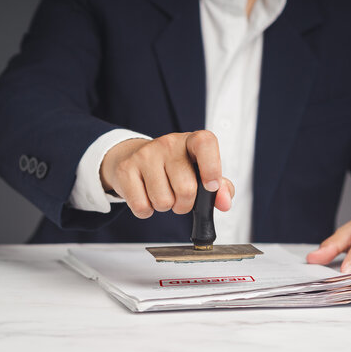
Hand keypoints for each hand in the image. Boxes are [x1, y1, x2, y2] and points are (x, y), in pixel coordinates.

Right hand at [100, 131, 234, 218]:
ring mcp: (145, 154)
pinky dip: (146, 210)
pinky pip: (142, 207)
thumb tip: (224, 202)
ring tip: (162, 192)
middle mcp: (169, 143)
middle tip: (180, 196)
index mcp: (191, 141)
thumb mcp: (200, 171)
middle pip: (186, 188)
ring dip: (165, 206)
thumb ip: (220, 187)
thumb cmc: (173, 167)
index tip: (212, 186)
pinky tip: (146, 195)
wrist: (134, 158)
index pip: (205, 143)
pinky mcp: (126, 169)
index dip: (212, 167)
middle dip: (185, 203)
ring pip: (163, 201)